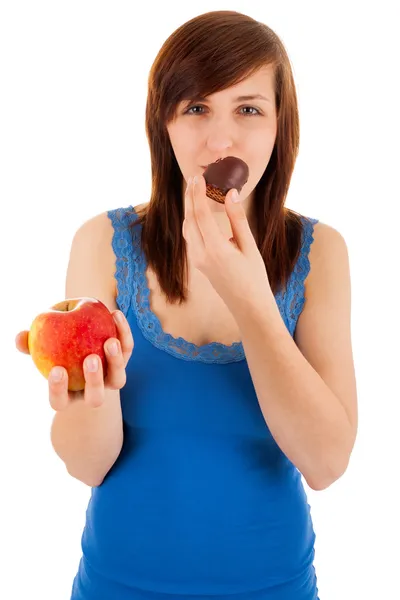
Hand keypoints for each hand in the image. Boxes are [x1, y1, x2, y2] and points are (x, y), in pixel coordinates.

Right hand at [15, 310, 133, 410]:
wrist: (78, 339)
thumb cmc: (53, 347)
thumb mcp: (39, 346)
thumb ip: (29, 343)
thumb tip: (20, 337)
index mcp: (67, 395)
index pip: (60, 400)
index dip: (58, 389)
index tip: (56, 370)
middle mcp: (90, 393)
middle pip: (96, 397)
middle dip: (94, 379)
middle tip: (91, 358)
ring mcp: (109, 381)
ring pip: (117, 380)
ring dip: (116, 361)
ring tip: (110, 340)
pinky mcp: (123, 362)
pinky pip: (127, 351)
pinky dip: (124, 334)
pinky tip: (115, 314)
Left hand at [182, 174, 272, 313]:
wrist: (248, 307)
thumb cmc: (254, 278)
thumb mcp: (250, 246)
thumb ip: (237, 219)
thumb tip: (231, 194)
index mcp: (216, 249)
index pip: (201, 214)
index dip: (198, 194)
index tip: (199, 177)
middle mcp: (201, 255)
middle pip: (190, 219)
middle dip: (190, 198)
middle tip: (194, 179)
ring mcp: (197, 261)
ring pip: (187, 229)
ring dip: (189, 209)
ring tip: (196, 192)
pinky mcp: (198, 264)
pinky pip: (190, 238)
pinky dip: (192, 222)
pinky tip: (199, 214)